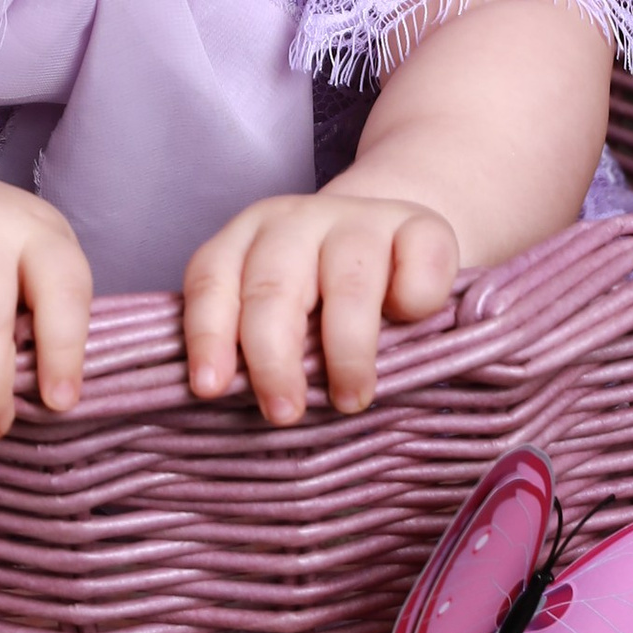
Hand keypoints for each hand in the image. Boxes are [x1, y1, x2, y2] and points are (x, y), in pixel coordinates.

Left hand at [181, 188, 461, 422]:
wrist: (400, 238)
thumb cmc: (327, 296)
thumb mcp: (282, 314)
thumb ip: (256, 346)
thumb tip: (237, 409)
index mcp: (247, 238)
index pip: (212, 280)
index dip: (208, 334)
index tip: (210, 388)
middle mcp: (297, 221)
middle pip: (273, 287)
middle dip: (273, 357)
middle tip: (283, 413)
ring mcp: (362, 219)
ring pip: (348, 283)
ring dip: (347, 349)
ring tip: (349, 399)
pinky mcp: (424, 226)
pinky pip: (418, 267)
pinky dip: (414, 302)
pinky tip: (410, 326)